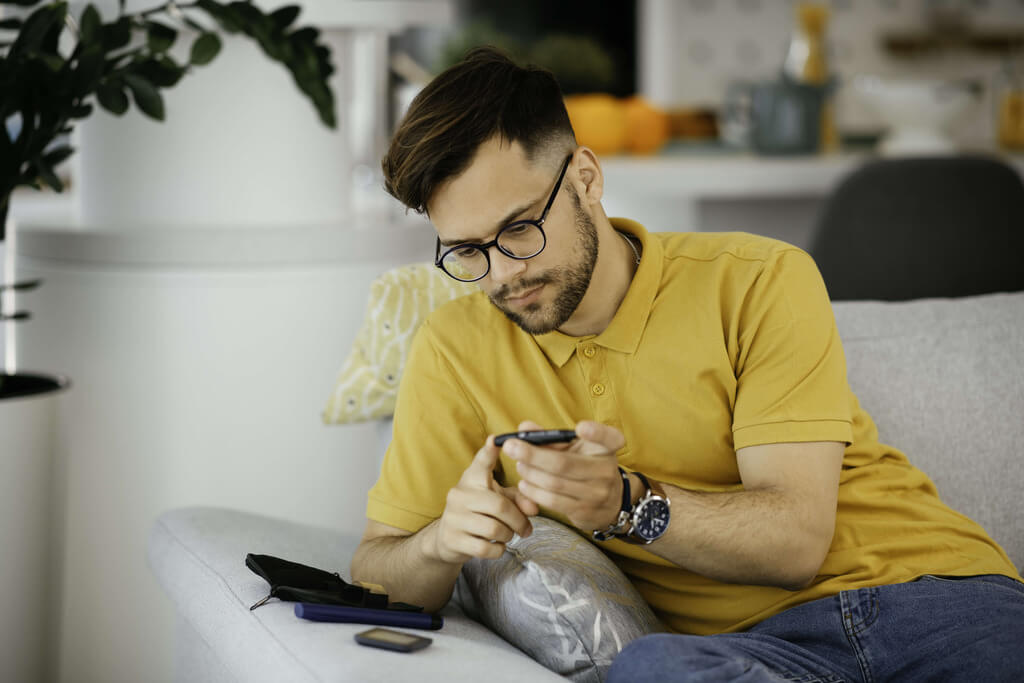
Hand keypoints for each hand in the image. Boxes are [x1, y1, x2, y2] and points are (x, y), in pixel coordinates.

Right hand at [431, 435, 539, 564]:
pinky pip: (485, 548)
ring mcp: (453, 517)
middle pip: (500, 506)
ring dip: (509, 536)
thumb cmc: (480, 512)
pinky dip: (498, 550)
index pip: (481, 461)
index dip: (489, 451)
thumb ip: (520, 499)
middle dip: (519, 521)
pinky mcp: (452, 539)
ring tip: (508, 535)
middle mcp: (460, 494)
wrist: (448, 538)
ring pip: (494, 529)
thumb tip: (535, 508)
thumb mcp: (498, 499)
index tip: (496, 439)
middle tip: (526, 529)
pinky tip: (497, 545)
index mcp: (472, 478)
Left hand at [502, 420, 625, 533]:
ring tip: (518, 465)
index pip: (610, 438)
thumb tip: (524, 428)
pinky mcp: (584, 511)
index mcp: (607, 448)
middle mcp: (606, 470)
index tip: (580, 427)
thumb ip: (551, 437)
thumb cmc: (586, 465)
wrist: (609, 503)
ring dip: (530, 473)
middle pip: (564, 463)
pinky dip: (534, 491)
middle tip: (511, 447)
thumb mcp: (576, 448)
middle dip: (532, 455)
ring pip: (554, 483)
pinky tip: (524, 484)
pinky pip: (553, 501)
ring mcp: (597, 494)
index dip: (596, 433)